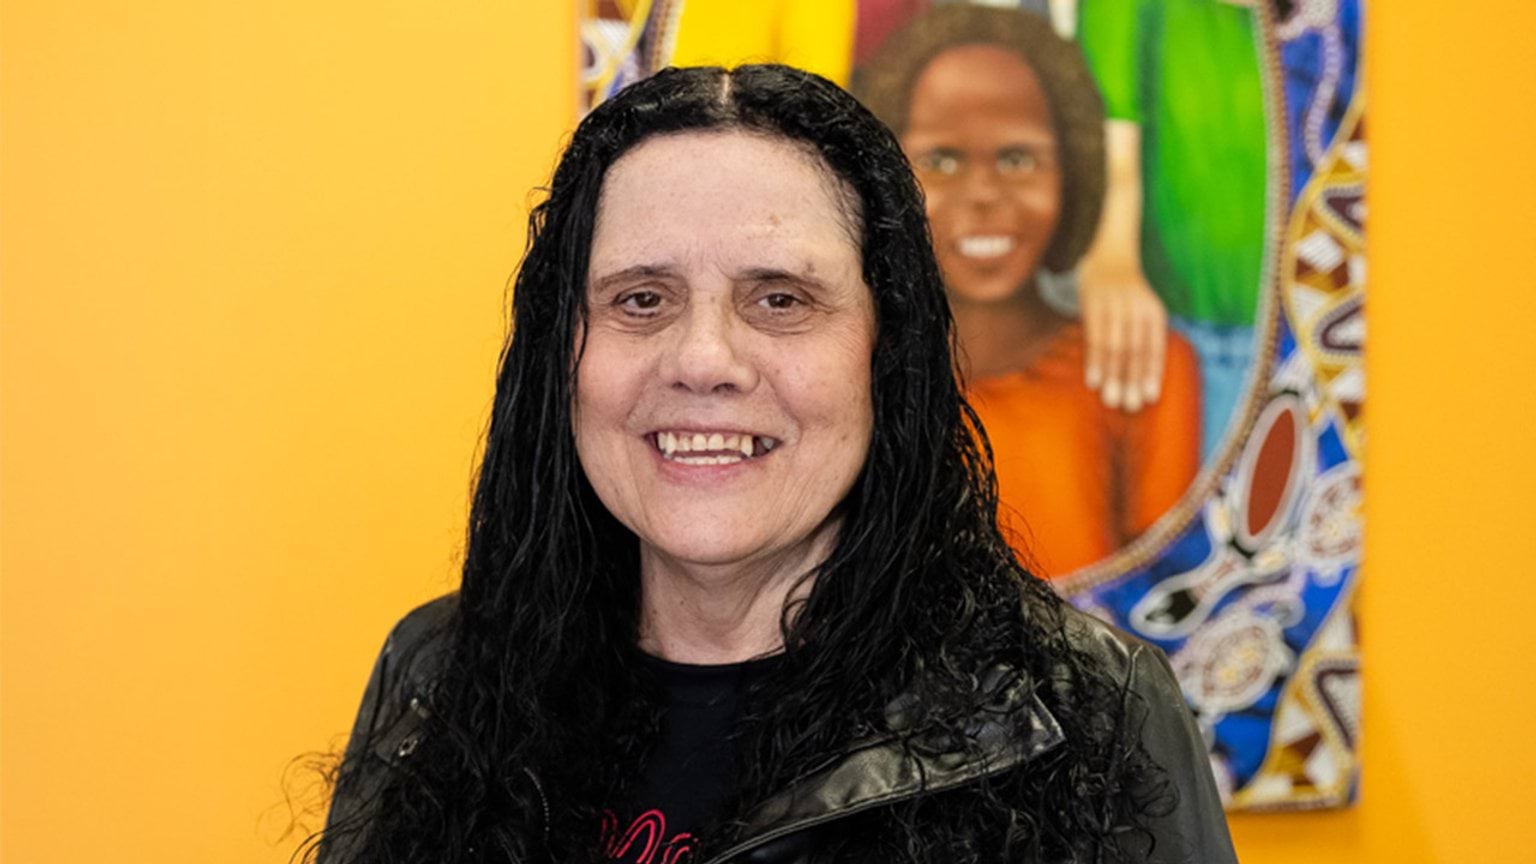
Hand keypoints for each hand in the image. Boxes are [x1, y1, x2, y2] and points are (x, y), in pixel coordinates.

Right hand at [1078, 264, 1167, 412]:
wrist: (1109, 253)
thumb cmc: (1126, 293)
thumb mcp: (1141, 310)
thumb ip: (1142, 337)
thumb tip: (1138, 378)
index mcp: (1154, 313)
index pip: (1154, 348)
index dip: (1152, 373)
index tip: (1149, 399)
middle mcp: (1138, 309)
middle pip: (1136, 351)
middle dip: (1131, 380)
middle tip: (1128, 406)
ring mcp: (1116, 305)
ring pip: (1116, 346)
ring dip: (1113, 375)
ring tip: (1110, 399)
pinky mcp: (1095, 302)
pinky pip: (1095, 337)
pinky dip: (1095, 360)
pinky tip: (1093, 380)